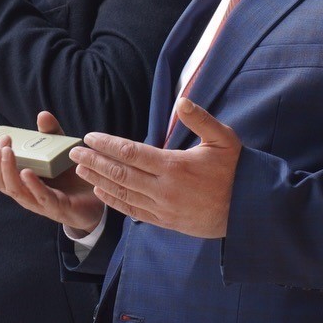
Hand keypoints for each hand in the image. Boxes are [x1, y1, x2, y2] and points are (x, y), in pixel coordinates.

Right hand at [0, 111, 105, 236]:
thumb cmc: (72, 175)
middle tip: (2, 142)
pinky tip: (27, 172)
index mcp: (21, 182)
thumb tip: (42, 115)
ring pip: (14, 190)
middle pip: (0, 181)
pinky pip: (40, 197)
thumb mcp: (59, 150)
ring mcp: (39, 202)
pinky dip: (31, 184)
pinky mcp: (57, 206)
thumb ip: (51, 134)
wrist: (97, 194)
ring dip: (7, 170)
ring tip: (8, 151)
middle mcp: (26, 193)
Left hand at [68, 98, 242, 237]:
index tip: (90, 137)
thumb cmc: (236, 170)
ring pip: (123, 193)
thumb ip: (201, 119)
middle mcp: (164, 189)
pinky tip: (101, 192)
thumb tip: (181, 101)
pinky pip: (133, 212)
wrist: (249, 211)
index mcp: (174, 166)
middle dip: (94, 161)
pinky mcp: (166, 222)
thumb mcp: (224, 139)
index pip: (131, 152)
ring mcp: (163, 208)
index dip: (107, 144)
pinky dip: (114, 201)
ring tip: (81, 169)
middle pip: (120, 173)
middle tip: (73, 152)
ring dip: (99, 180)